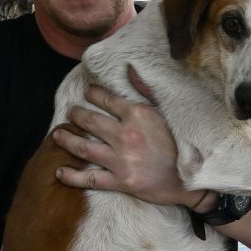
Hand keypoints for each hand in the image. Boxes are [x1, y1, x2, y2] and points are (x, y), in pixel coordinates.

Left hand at [51, 81, 199, 206]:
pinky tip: (59, 172)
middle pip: (90, 121)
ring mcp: (121, 159)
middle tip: (70, 113)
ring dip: (66, 140)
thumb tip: (129, 69)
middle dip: (76, 116)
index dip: (93, 94)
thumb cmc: (182, 144)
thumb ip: (146, 90)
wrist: (194, 179)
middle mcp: (125, 135)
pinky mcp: (120, 181)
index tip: (88, 93)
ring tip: (57, 136)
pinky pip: (89, 179)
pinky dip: (71, 176)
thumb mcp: (167, 112)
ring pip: (83, 147)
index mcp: (137, 115)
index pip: (107, 100)